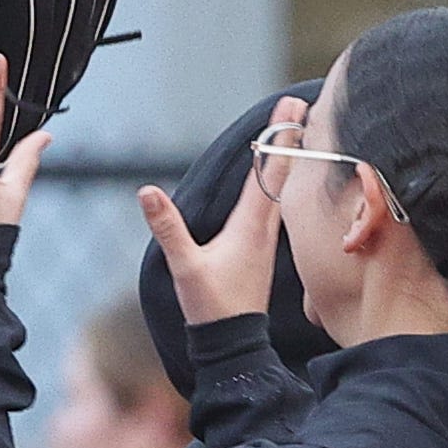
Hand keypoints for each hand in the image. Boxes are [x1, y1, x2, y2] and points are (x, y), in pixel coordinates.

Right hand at [134, 96, 299, 323]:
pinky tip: (282, 178)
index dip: (278, 136)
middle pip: (281, 172)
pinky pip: (279, 204)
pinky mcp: (264, 247)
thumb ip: (168, 228)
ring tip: (297, 130)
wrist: (233, 341)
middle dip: (289, 136)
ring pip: (283, 187)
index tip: (290, 107)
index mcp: (250, 225)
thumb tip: (147, 191)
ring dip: (289, 157)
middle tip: (301, 105)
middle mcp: (266, 227)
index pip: (267, 170)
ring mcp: (268, 237)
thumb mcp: (185, 266)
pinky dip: (282, 182)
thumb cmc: (212, 306)